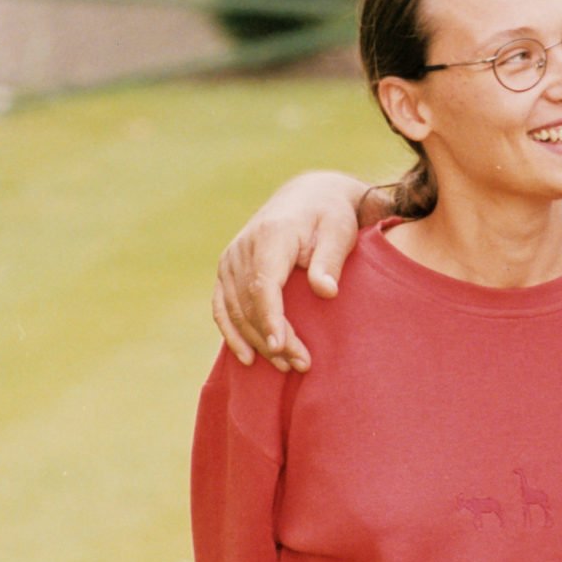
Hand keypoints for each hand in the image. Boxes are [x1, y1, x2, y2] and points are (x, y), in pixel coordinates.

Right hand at [211, 171, 374, 370]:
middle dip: (272, 338)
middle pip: (249, 303)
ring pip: (235, 310)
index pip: (264, 285)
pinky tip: (247, 356)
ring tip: (287, 365)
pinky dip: (232, 332)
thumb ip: (330, 261)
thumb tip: (326, 291)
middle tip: (300, 364)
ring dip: (256, 341)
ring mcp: (231, 259)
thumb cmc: (329, 216)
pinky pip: (221, 306)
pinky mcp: (227, 269)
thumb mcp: (339, 231)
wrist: (308, 196)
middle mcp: (243, 248)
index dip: (270, 319)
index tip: (282, 347)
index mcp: (271, 236)